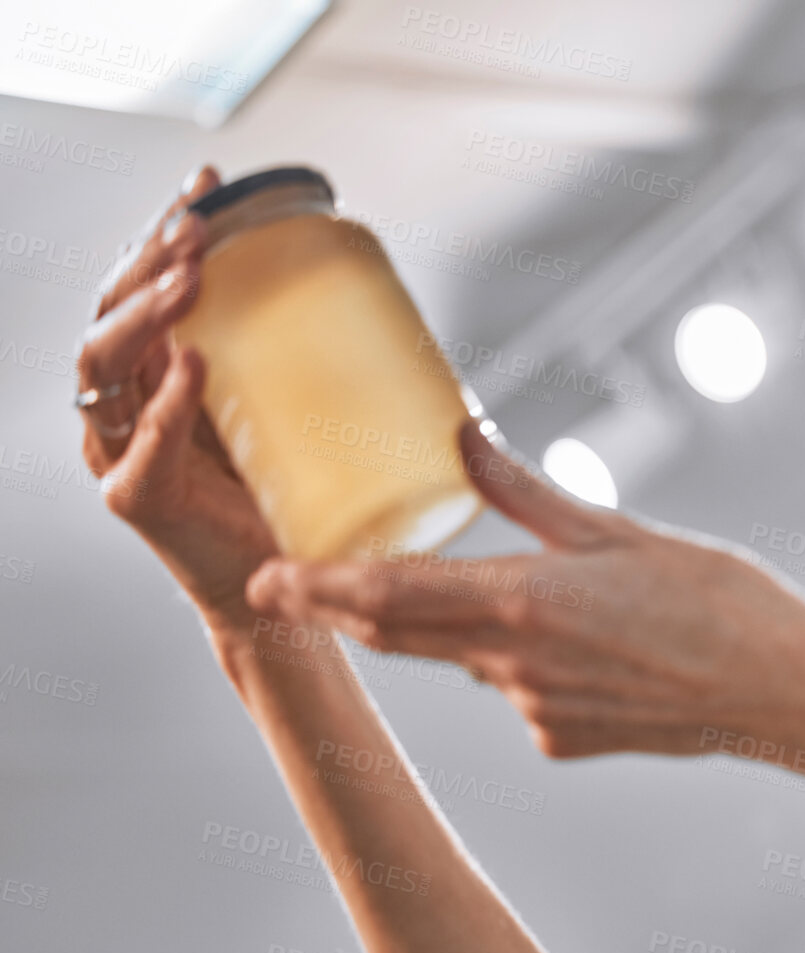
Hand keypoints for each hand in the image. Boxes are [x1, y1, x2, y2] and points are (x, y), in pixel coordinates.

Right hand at [77, 166, 282, 630]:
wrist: (282, 585)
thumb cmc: (286, 492)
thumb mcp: (289, 407)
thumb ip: (296, 357)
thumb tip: (367, 291)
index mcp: (155, 372)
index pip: (142, 286)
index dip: (164, 229)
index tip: (208, 182)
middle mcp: (126, 404)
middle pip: (111, 312)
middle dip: (147, 260)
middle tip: (194, 226)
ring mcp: (122, 451)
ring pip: (106, 365)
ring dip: (147, 314)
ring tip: (192, 277)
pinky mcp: (140, 500)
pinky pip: (145, 446)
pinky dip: (168, 405)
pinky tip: (193, 365)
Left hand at [245, 421, 804, 757]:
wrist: (782, 691)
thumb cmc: (718, 601)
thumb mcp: (622, 533)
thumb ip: (529, 495)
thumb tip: (463, 440)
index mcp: (525, 601)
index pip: (392, 594)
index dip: (319, 587)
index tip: (266, 579)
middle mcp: (514, 665)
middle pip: (401, 636)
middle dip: (344, 609)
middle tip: (292, 585)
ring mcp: (536, 712)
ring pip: (467, 662)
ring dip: (459, 629)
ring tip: (513, 595)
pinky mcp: (563, 742)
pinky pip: (518, 695)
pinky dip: (524, 666)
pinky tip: (592, 648)